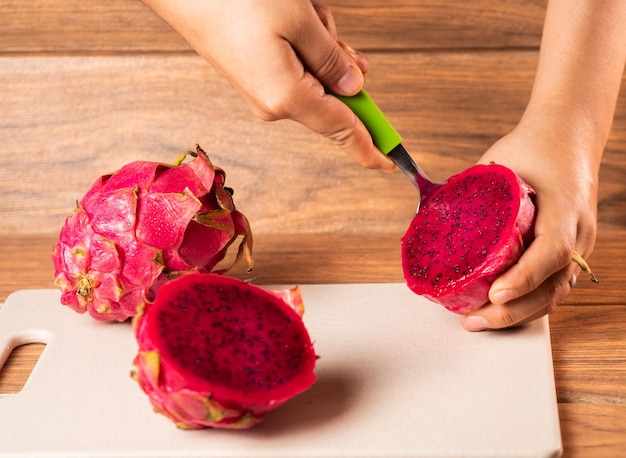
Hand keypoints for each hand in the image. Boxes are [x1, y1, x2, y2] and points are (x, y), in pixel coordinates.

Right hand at [142, 0, 394, 171]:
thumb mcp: (298, 20)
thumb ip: (332, 58)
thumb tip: (354, 86)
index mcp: (287, 97)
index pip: (342, 131)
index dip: (371, 148)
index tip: (392, 166)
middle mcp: (275, 104)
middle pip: (334, 96)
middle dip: (342, 64)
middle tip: (331, 33)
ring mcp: (264, 92)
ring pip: (318, 75)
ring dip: (320, 43)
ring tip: (297, 13)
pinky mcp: (257, 77)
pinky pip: (298, 67)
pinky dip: (304, 43)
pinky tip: (290, 17)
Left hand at [461, 109, 599, 330]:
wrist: (568, 137)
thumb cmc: (533, 147)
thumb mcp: (499, 164)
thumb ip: (470, 192)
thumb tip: (427, 219)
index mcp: (565, 206)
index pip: (552, 251)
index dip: (524, 277)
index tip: (495, 294)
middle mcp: (579, 231)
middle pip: (554, 285)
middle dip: (513, 311)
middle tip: (474, 320)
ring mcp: (580, 244)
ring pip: (555, 292)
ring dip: (519, 314)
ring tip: (480, 321)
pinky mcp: (572, 252)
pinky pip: (554, 285)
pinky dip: (528, 303)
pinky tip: (500, 311)